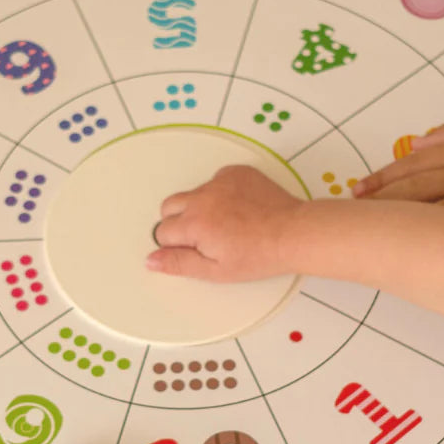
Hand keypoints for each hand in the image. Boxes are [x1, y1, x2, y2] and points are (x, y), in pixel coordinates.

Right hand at [147, 165, 300, 280]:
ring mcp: (219, 182)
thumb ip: (179, 263)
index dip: (177, 245)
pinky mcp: (235, 173)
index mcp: (194, 223)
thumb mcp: (215, 270)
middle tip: (204, 238)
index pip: (163, 232)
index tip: (196, 250)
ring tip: (224, 224)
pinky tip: (237, 209)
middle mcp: (202, 198)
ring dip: (199, 207)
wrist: (292, 232)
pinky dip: (219, 193)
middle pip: (169, 207)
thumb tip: (150, 260)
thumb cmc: (259, 254)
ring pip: (192, 193)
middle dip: (178, 223)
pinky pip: (215, 181)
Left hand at [352, 116, 443, 230]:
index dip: (381, 179)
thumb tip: (415, 143)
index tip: (357, 191)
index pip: (411, 164)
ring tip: (372, 232)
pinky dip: (433, 236)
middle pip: (413, 189)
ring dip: (398, 221)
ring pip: (430, 210)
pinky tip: (412, 245)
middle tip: (352, 215)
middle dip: (379, 202)